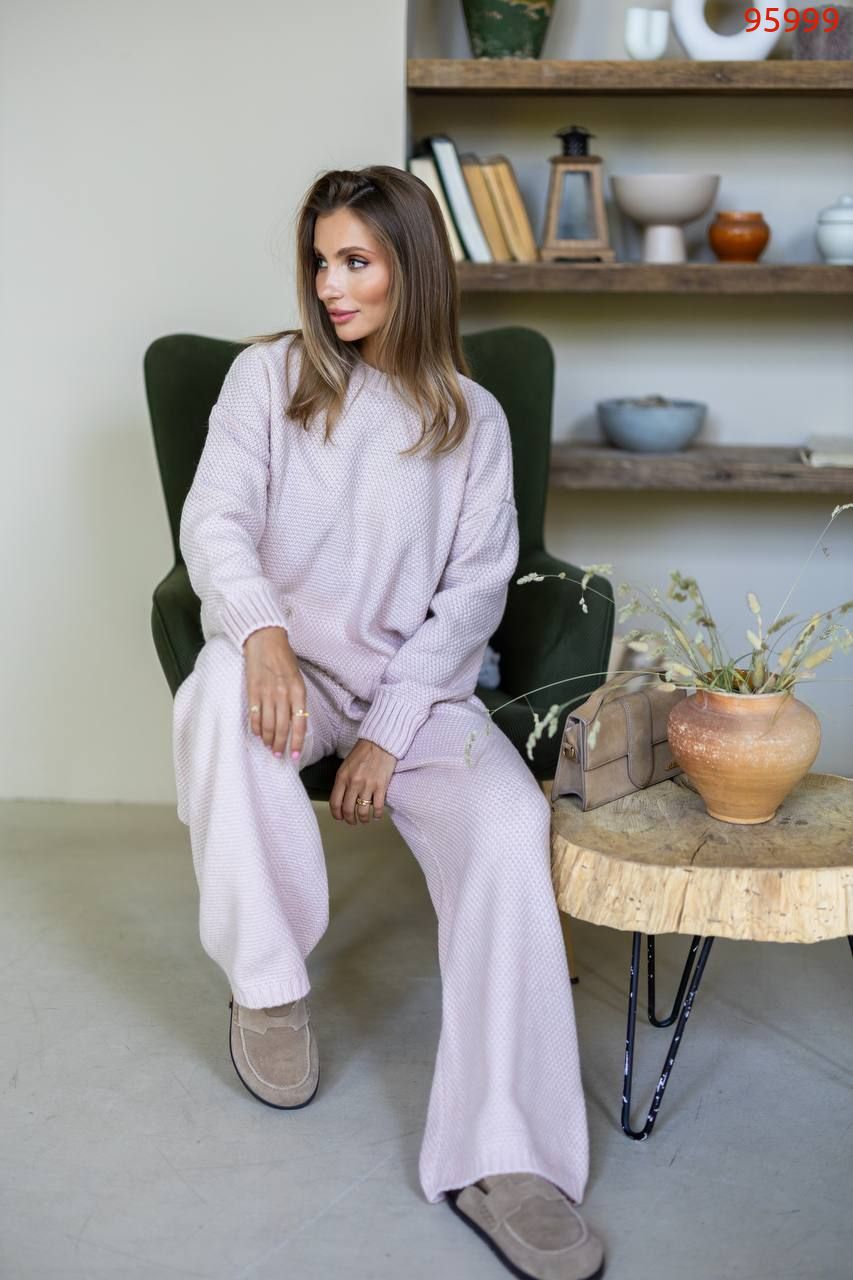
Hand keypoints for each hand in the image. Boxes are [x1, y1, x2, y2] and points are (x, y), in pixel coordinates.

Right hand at [243, 626, 308, 759]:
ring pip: (268, 724)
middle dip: (280, 744)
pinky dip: (256, 727)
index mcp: (298, 691)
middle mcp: (284, 694)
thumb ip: (297, 698)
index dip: (296, 742)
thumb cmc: (283, 658)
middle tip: (278, 754)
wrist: (265, 639)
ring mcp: (267, 693)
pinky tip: (258, 734)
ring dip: (268, 739)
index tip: (293, 756)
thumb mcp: (297, 677)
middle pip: (282, 727)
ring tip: (268, 746)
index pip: (299, 723)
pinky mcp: (253, 690)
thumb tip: (295, 720)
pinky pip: (255, 715)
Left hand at [330, 737, 396, 824]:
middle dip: (349, 819)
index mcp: (342, 777)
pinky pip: (377, 807)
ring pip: (362, 811)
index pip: (335, 802)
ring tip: (364, 819)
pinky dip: (377, 814)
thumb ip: (343, 781)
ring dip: (363, 819)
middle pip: (348, 809)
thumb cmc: (363, 752)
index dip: (336, 814)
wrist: (380, 743)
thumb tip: (342, 798)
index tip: (340, 818)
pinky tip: (376, 815)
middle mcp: (353, 783)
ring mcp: (368, 786)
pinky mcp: (381, 786)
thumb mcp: (346, 766)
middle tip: (352, 821)